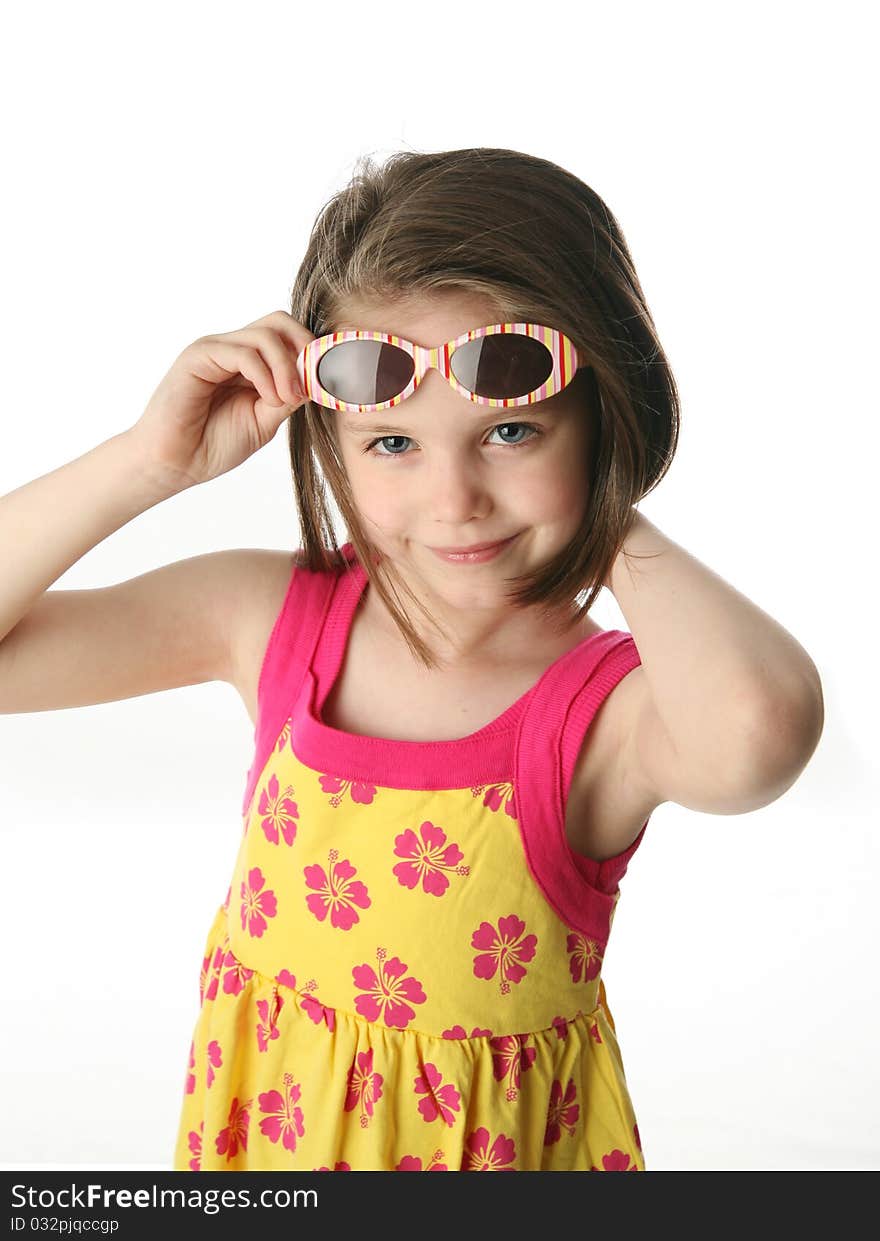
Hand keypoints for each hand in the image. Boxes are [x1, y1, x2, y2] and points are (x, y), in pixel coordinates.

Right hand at [128, 310, 315, 490]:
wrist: (175, 464)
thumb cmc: (213, 444)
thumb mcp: (265, 421)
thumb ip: (288, 398)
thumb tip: (317, 379)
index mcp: (248, 363)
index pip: (287, 336)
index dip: (311, 352)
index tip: (328, 380)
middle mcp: (232, 350)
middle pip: (278, 322)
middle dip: (304, 347)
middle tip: (312, 381)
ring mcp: (214, 350)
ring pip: (265, 335)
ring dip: (286, 367)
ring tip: (286, 399)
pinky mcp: (197, 357)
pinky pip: (241, 352)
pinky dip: (264, 374)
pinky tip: (268, 398)